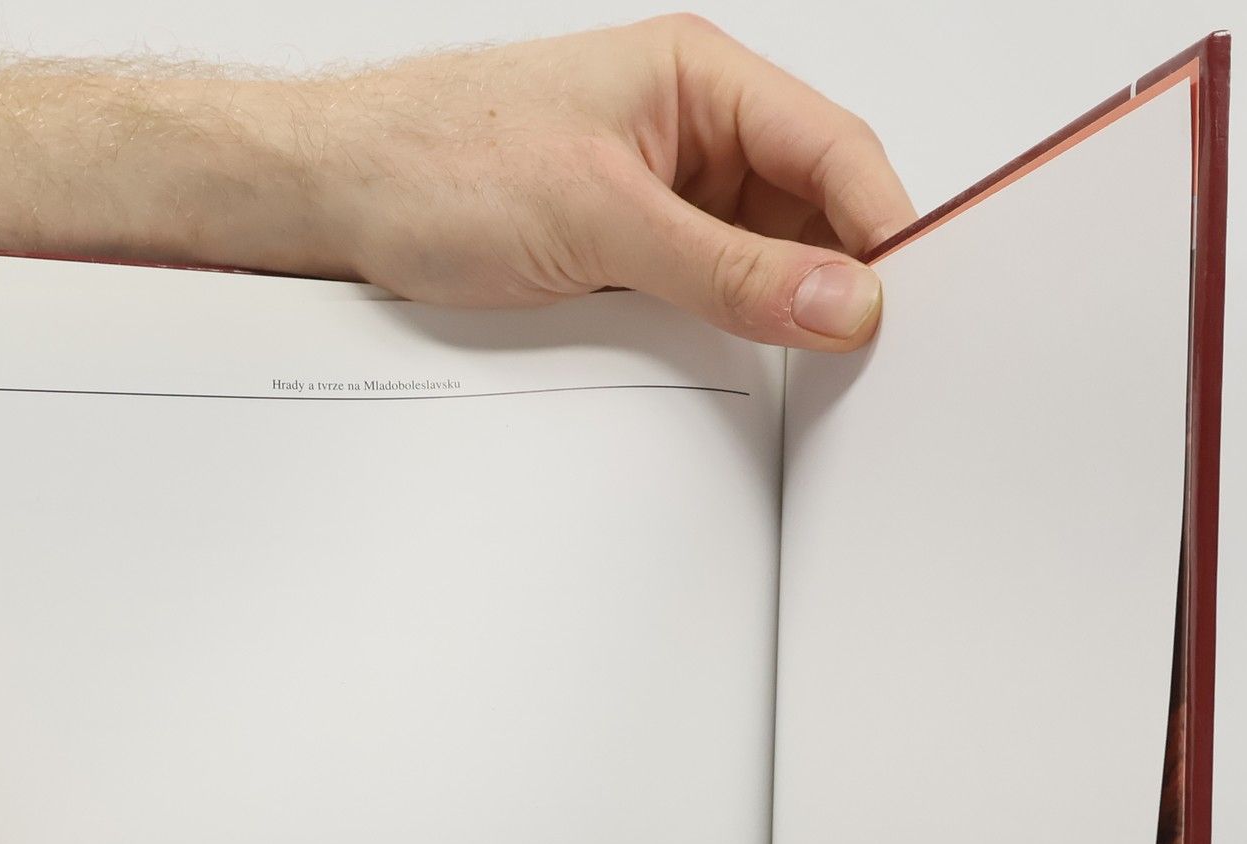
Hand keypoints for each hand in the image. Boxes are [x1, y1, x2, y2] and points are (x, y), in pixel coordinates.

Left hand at [287, 16, 914, 348]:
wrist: (336, 197)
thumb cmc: (439, 163)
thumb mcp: (600, 221)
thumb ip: (727, 267)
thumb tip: (836, 299)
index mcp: (699, 78)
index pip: (835, 149)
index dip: (885, 228)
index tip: (909, 306)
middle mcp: (690, 128)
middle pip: (814, 206)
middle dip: (842, 274)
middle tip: (867, 353)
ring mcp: (662, 191)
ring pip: (767, 254)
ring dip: (786, 307)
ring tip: (807, 363)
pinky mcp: (631, 248)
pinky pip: (713, 289)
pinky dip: (735, 326)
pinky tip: (744, 360)